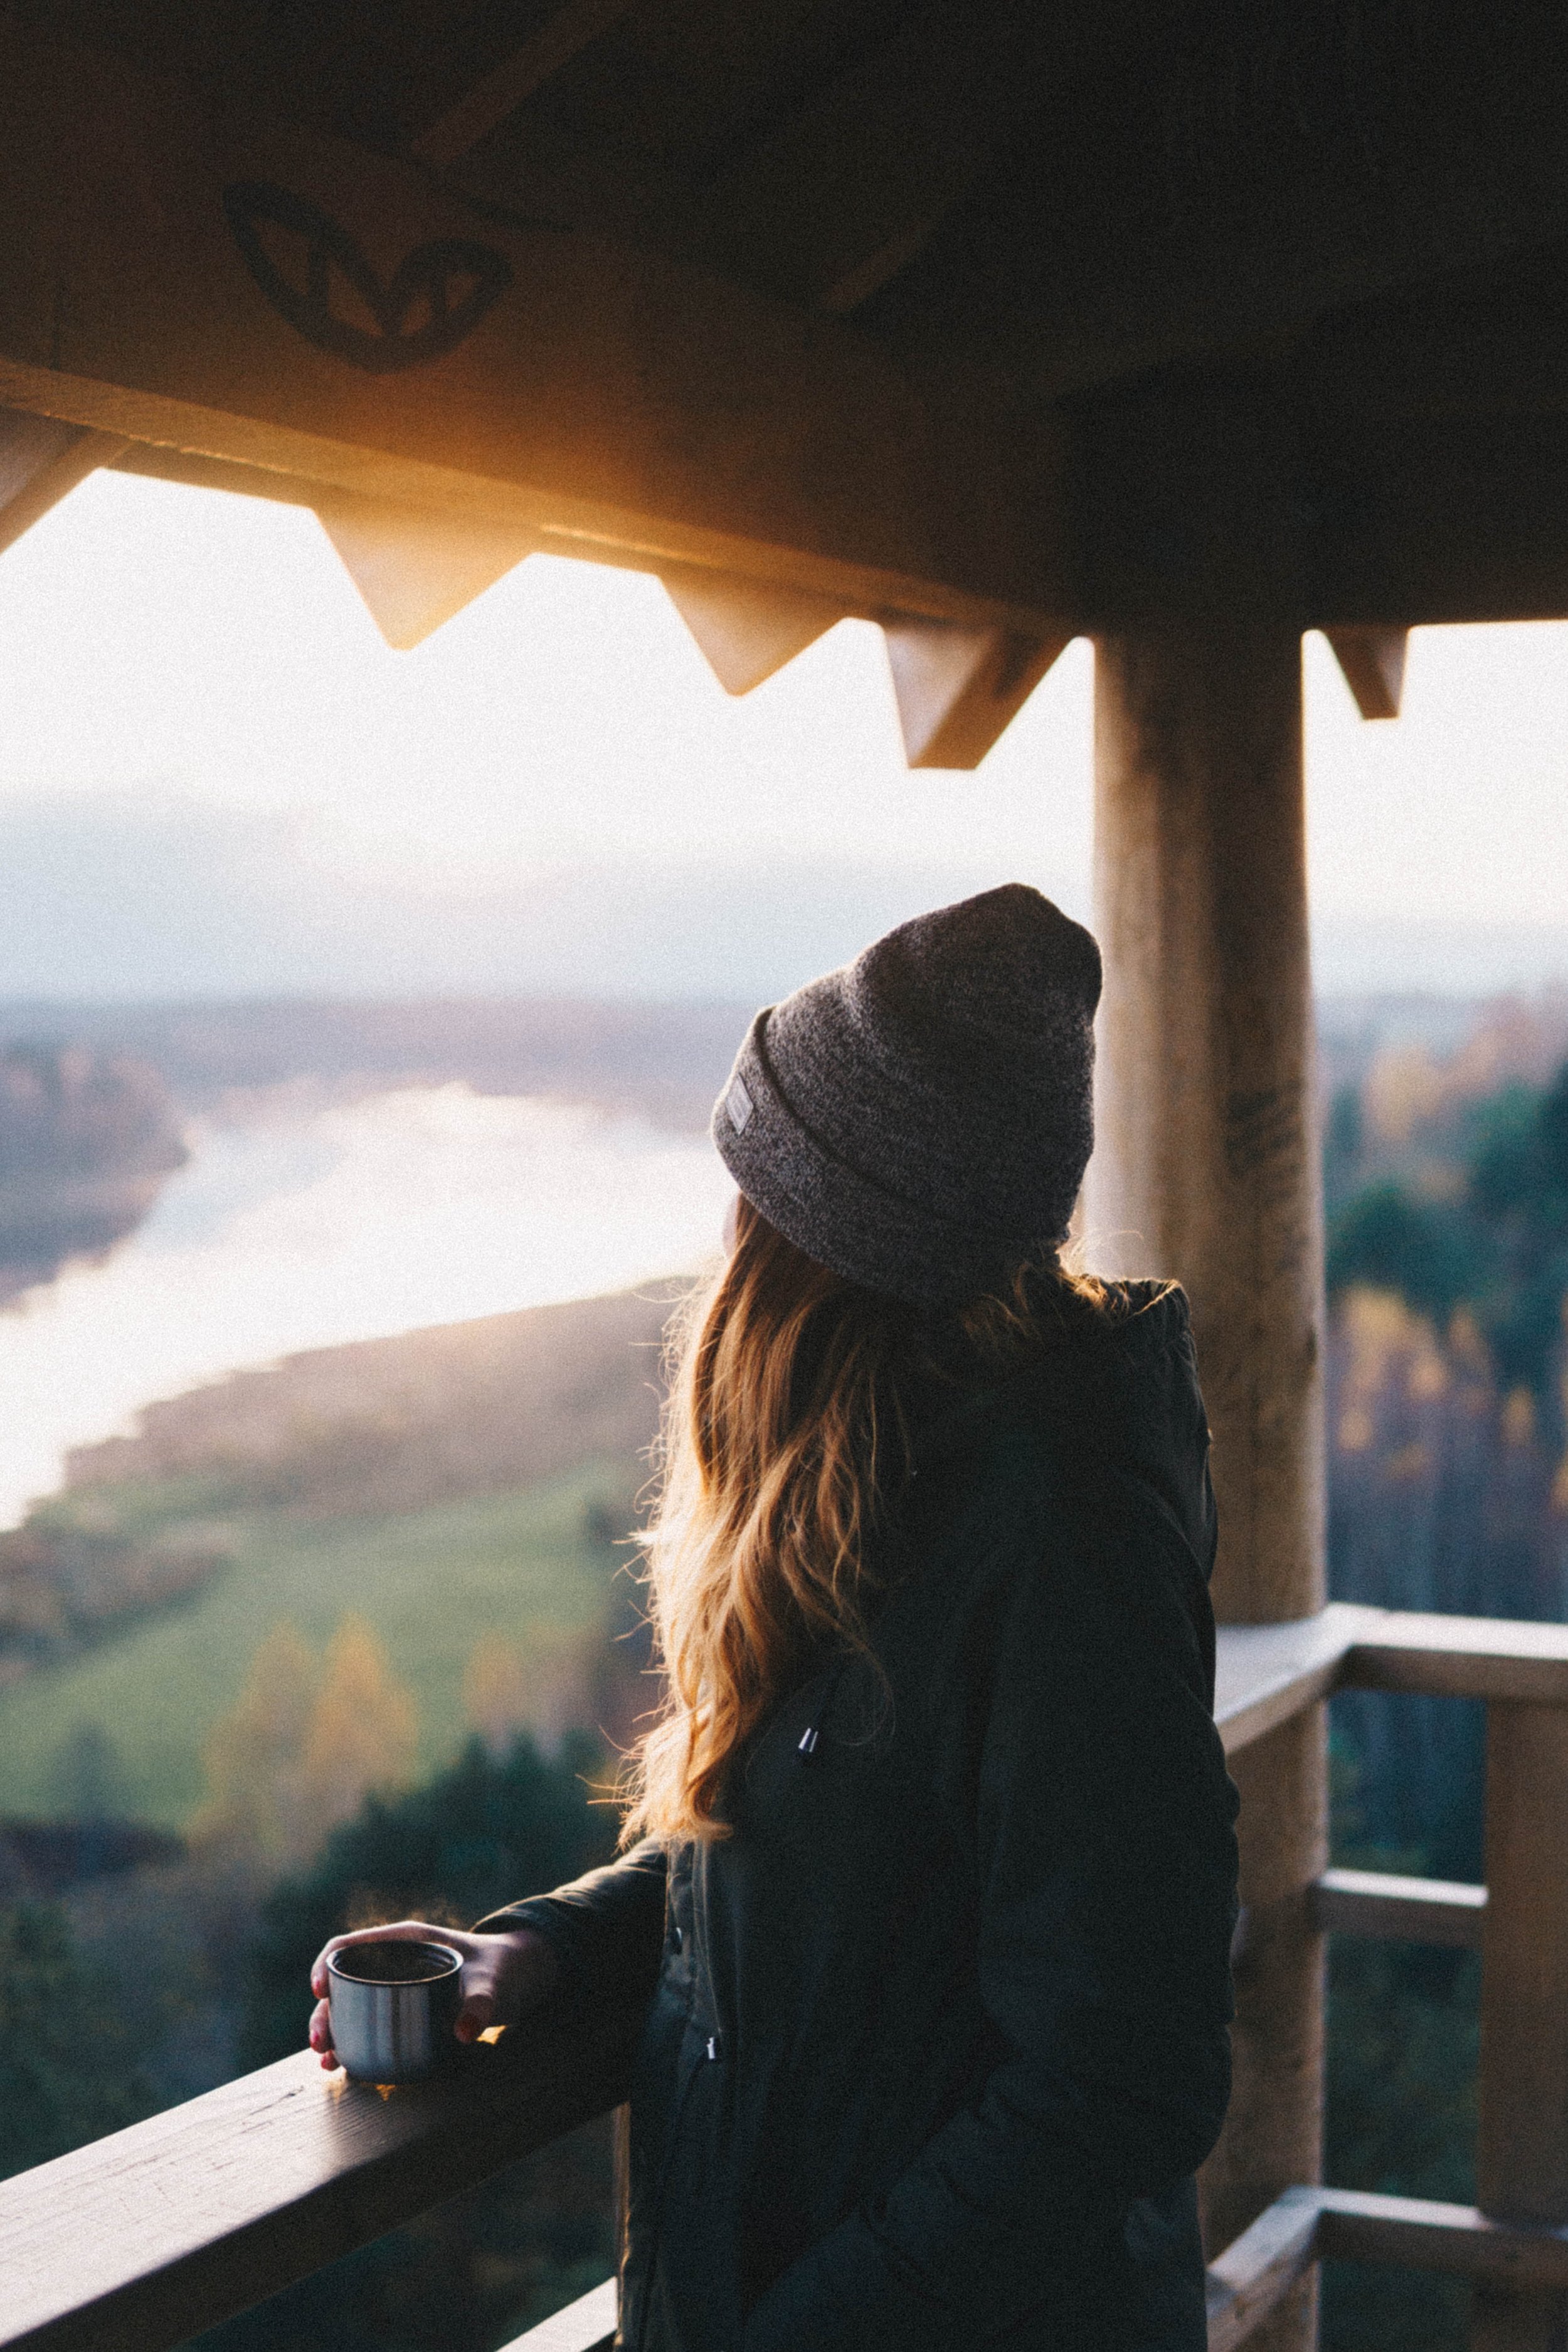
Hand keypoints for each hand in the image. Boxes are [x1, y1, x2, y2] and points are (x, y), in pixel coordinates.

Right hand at [308, 1919, 560, 2070]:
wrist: (521, 1978)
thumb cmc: (505, 1969)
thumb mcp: (494, 1983)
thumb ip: (482, 2004)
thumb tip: (463, 2032)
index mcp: (406, 1941)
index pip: (350, 1945)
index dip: (327, 1964)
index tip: (319, 1990)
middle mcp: (395, 1963)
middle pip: (344, 1982)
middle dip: (324, 2012)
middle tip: (321, 2043)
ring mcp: (397, 1987)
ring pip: (350, 2006)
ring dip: (333, 2031)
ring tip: (326, 2061)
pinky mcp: (404, 2011)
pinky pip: (367, 2023)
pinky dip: (351, 2041)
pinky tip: (342, 2065)